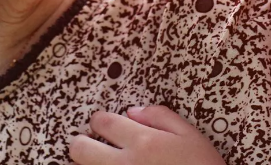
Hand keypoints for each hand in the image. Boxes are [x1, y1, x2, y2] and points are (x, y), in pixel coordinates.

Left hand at [68, 106, 227, 164]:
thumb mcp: (191, 135)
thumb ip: (161, 116)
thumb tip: (132, 111)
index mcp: (142, 141)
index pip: (102, 121)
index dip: (99, 121)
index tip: (104, 126)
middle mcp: (124, 163)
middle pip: (79, 148)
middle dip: (81, 143)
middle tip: (93, 147)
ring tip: (100, 164)